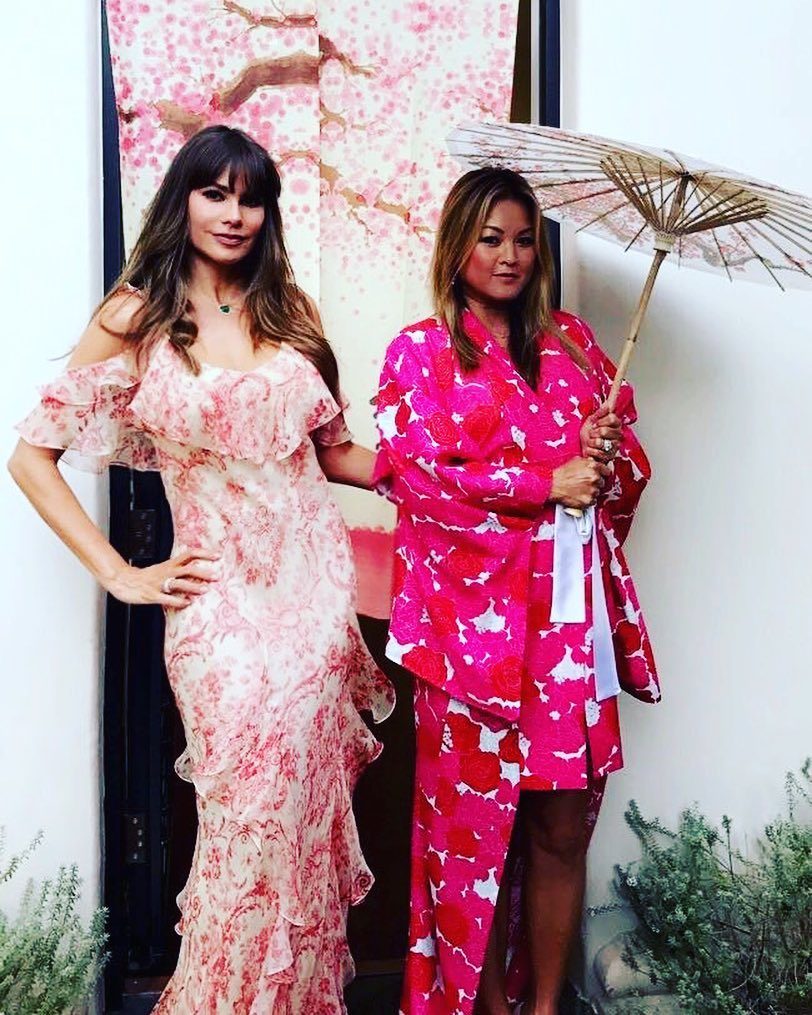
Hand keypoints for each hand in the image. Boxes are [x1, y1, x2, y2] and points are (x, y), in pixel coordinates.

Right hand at [104, 550, 220, 608]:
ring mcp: (159, 583)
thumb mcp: (162, 569)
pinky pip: (166, 598)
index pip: (189, 554)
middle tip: (217, 576)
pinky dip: (177, 600)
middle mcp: (166, 572)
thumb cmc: (145, 577)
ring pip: (178, 582)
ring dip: (192, 586)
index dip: (204, 554)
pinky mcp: (152, 595)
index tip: (218, 556)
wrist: (122, 580)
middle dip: (203, 572)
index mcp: (169, 564)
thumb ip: (178, 570)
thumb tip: (197, 573)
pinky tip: (187, 603)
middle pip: (188, 569)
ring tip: (205, 590)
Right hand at [550, 456, 611, 509]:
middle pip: (602, 483)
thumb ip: (588, 462)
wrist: (552, 485)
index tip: (600, 476)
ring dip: (591, 492)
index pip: (607, 471)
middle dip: (595, 483)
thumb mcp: (575, 461)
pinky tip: (580, 496)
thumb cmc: (561, 474)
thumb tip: (594, 462)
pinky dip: (588, 500)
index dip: (602, 474)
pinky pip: (593, 501)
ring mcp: (592, 490)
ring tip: (580, 490)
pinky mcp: (589, 500)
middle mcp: (594, 478)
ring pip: (598, 492)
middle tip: (586, 484)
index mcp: (593, 466)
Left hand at [581, 404, 622, 462]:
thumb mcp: (592, 419)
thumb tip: (608, 403)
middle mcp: (617, 436)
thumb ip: (600, 412)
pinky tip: (590, 450)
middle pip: (605, 431)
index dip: (601, 420)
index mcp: (615, 425)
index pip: (612, 418)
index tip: (595, 423)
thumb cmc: (589, 433)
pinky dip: (590, 452)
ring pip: (601, 442)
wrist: (583, 448)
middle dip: (593, 432)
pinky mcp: (608, 458)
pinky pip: (598, 453)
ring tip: (590, 442)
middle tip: (591, 434)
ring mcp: (613, 447)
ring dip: (591, 442)